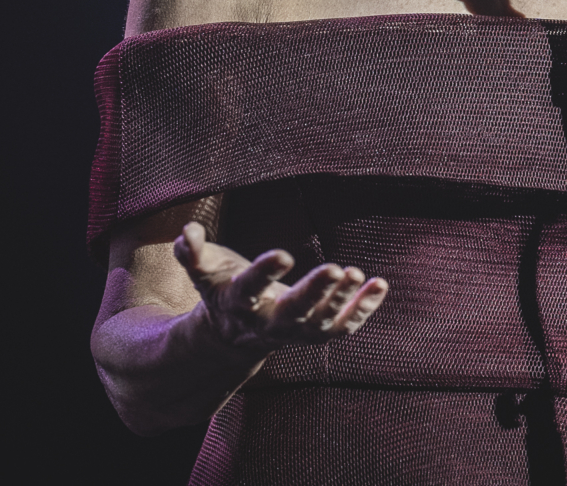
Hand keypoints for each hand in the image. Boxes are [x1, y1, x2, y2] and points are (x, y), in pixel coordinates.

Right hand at [173, 221, 388, 354]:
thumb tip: (187, 231)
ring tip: (356, 273)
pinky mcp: (317, 334)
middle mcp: (267, 324)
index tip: (284, 253)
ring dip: (343, 300)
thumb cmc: (224, 289)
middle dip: (314, 293)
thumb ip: (192, 253)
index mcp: (238, 304)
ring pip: (321, 324)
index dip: (265, 273)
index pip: (250, 290)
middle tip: (334, 268)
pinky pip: (343, 328)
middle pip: (292, 313)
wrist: (232, 336)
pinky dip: (363, 309)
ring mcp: (295, 333)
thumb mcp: (206, 272)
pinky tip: (379, 285)